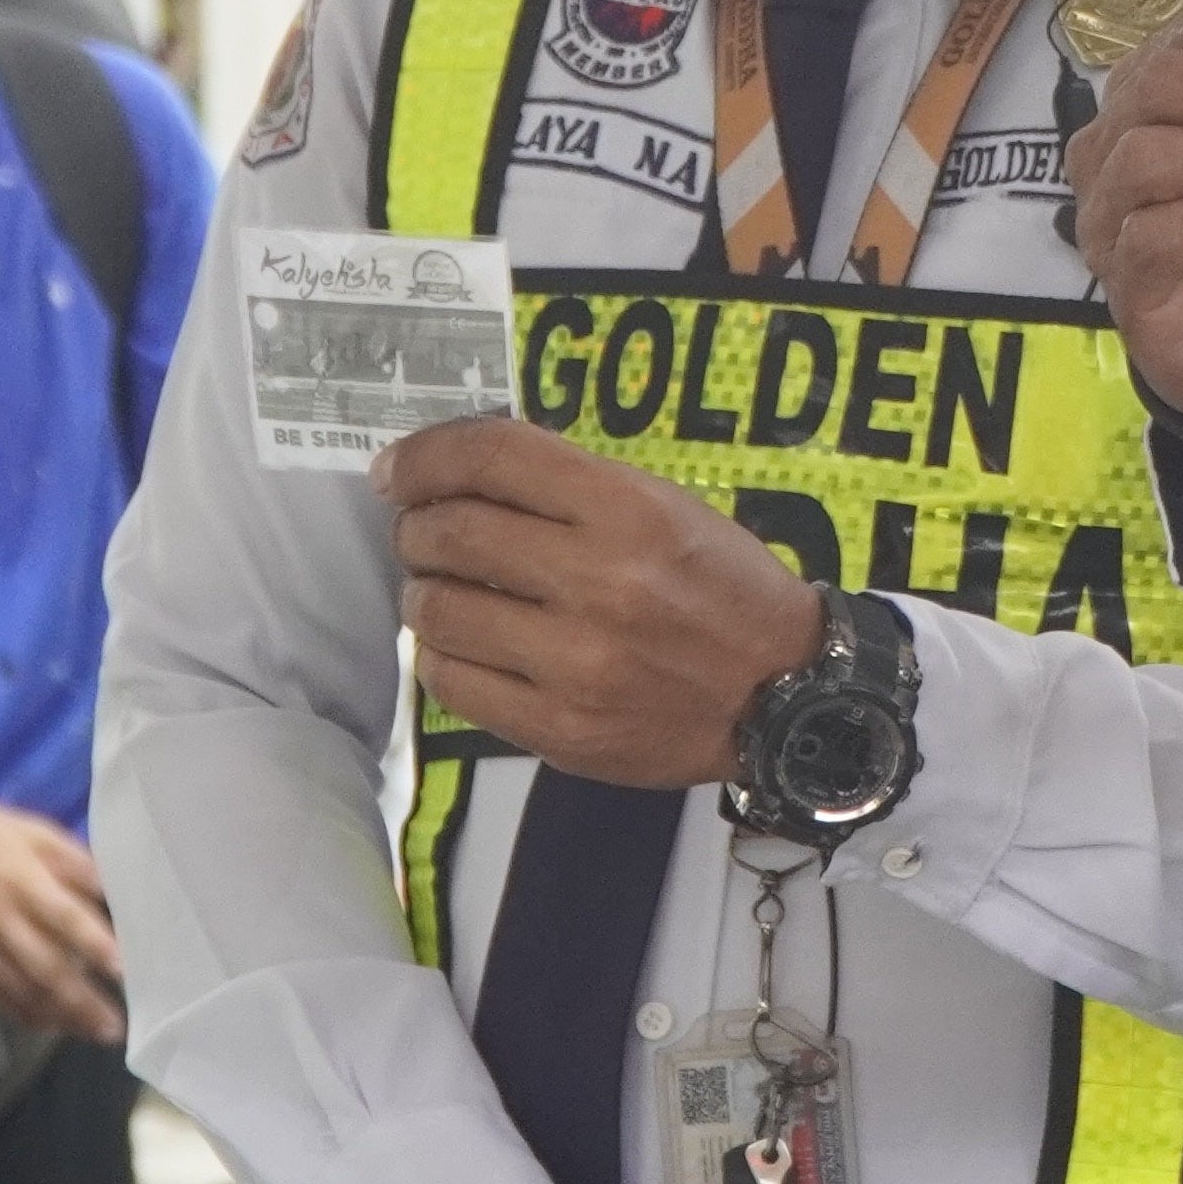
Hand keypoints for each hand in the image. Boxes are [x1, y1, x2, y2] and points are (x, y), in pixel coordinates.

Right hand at [0, 756, 124, 1040]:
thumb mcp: (33, 830)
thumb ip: (74, 862)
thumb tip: (113, 891)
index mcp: (23, 878)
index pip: (65, 917)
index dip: (94, 945)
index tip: (123, 971)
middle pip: (45, 966)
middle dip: (81, 1001)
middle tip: (113, 1027)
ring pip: (19, 989)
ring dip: (56, 1015)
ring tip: (88, 1033)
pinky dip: (18, 1012)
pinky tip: (44, 1024)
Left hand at [380, 415, 821, 787]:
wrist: (784, 695)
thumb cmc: (724, 593)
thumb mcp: (667, 508)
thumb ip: (572, 488)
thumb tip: (461, 476)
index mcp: (630, 511)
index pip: (493, 458)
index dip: (426, 455)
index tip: (398, 470)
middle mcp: (599, 581)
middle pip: (451, 531)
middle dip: (416, 526)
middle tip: (421, 532)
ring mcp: (576, 661)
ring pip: (439, 610)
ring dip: (423, 592)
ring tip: (442, 590)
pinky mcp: (560, 727)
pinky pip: (454, 683)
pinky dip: (440, 656)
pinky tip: (461, 644)